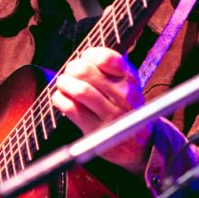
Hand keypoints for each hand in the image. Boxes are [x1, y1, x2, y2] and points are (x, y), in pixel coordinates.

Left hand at [52, 46, 151, 176]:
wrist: (137, 142)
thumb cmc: (125, 105)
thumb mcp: (127, 82)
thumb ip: (110, 66)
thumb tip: (81, 57)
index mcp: (129, 78)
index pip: (105, 58)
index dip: (89, 55)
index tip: (85, 59)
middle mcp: (123, 94)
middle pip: (85, 72)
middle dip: (72, 68)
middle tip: (70, 72)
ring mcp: (110, 114)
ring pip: (79, 90)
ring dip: (65, 83)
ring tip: (63, 84)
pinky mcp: (96, 130)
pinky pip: (72, 108)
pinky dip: (60, 99)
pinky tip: (62, 98)